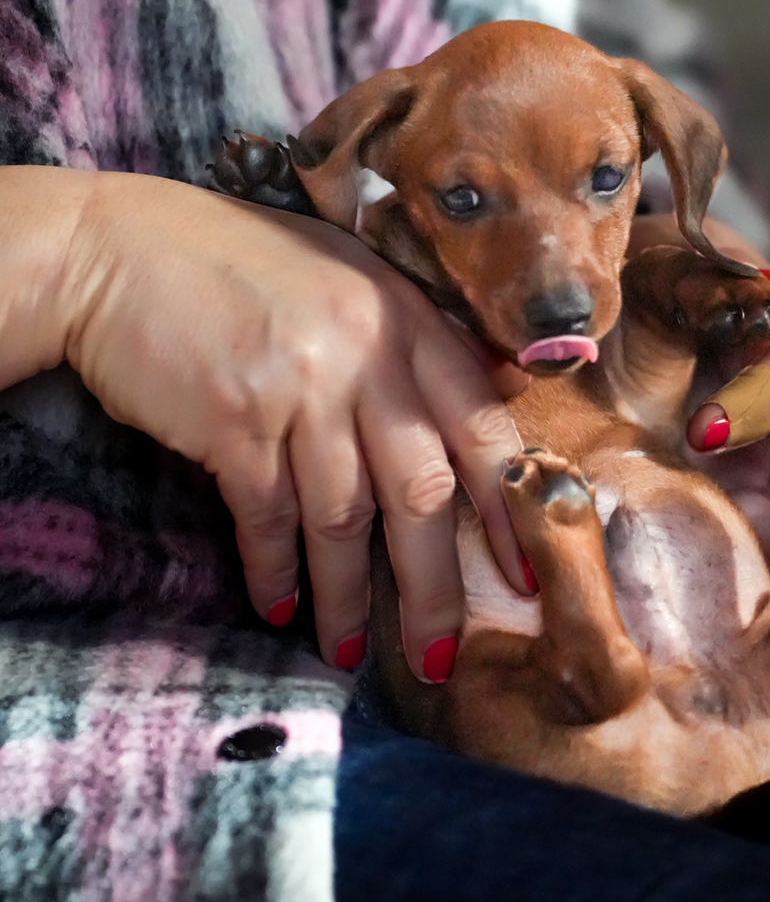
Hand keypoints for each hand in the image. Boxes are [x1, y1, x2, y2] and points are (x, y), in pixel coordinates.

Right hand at [3, 167, 529, 674]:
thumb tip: (498, 390)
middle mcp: (366, 353)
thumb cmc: (237, 262)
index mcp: (406, 316)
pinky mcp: (233, 421)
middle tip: (440, 652)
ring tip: (349, 652)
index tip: (522, 573)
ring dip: (348, 597)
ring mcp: (301, 387)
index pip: (483, 424)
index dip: (507, 507)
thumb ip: (415, 336)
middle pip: (423, 490)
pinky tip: (280, 606)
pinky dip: (275, 571)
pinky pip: (268, 518)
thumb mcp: (346, 276)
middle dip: (436, 585)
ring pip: (345, 518)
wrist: (115, 248)